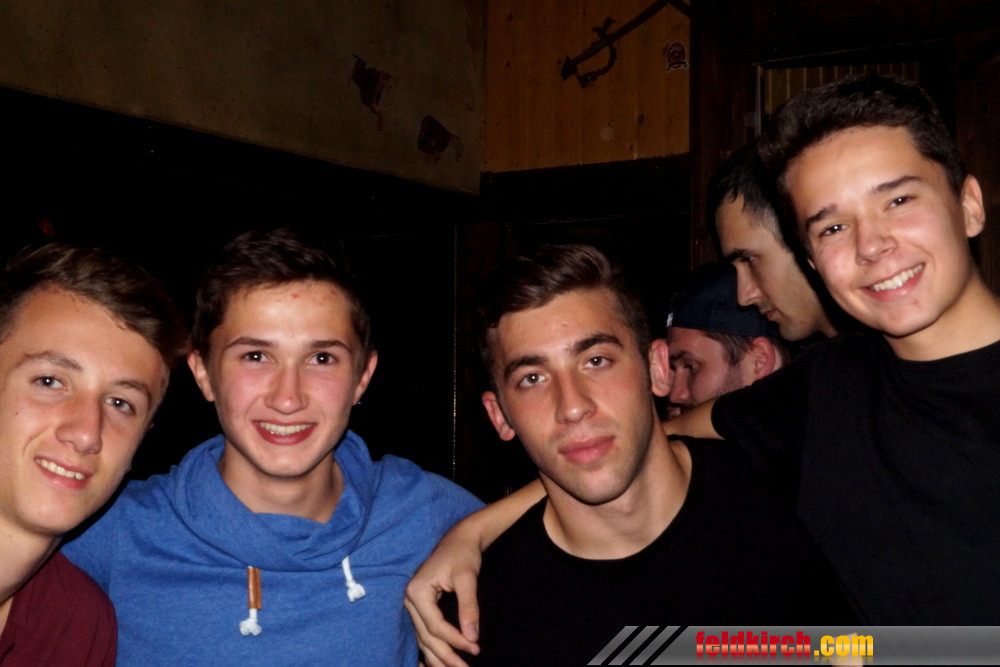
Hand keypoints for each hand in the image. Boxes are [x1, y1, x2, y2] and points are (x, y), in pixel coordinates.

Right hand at [406, 529, 482, 666]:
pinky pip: (423, 633)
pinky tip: (440, 662)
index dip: (455, 640)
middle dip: (446, 655)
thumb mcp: (468, 578)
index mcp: (417, 591)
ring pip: (422, 639)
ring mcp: (412, 605)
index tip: (475, 648)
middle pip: (426, 636)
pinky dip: (432, 649)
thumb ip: (469, 607)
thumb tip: (472, 637)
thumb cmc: (463, 554)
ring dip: (439, 657)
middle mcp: (409, 600)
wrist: (460, 539)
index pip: (435, 626)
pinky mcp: (419, 608)